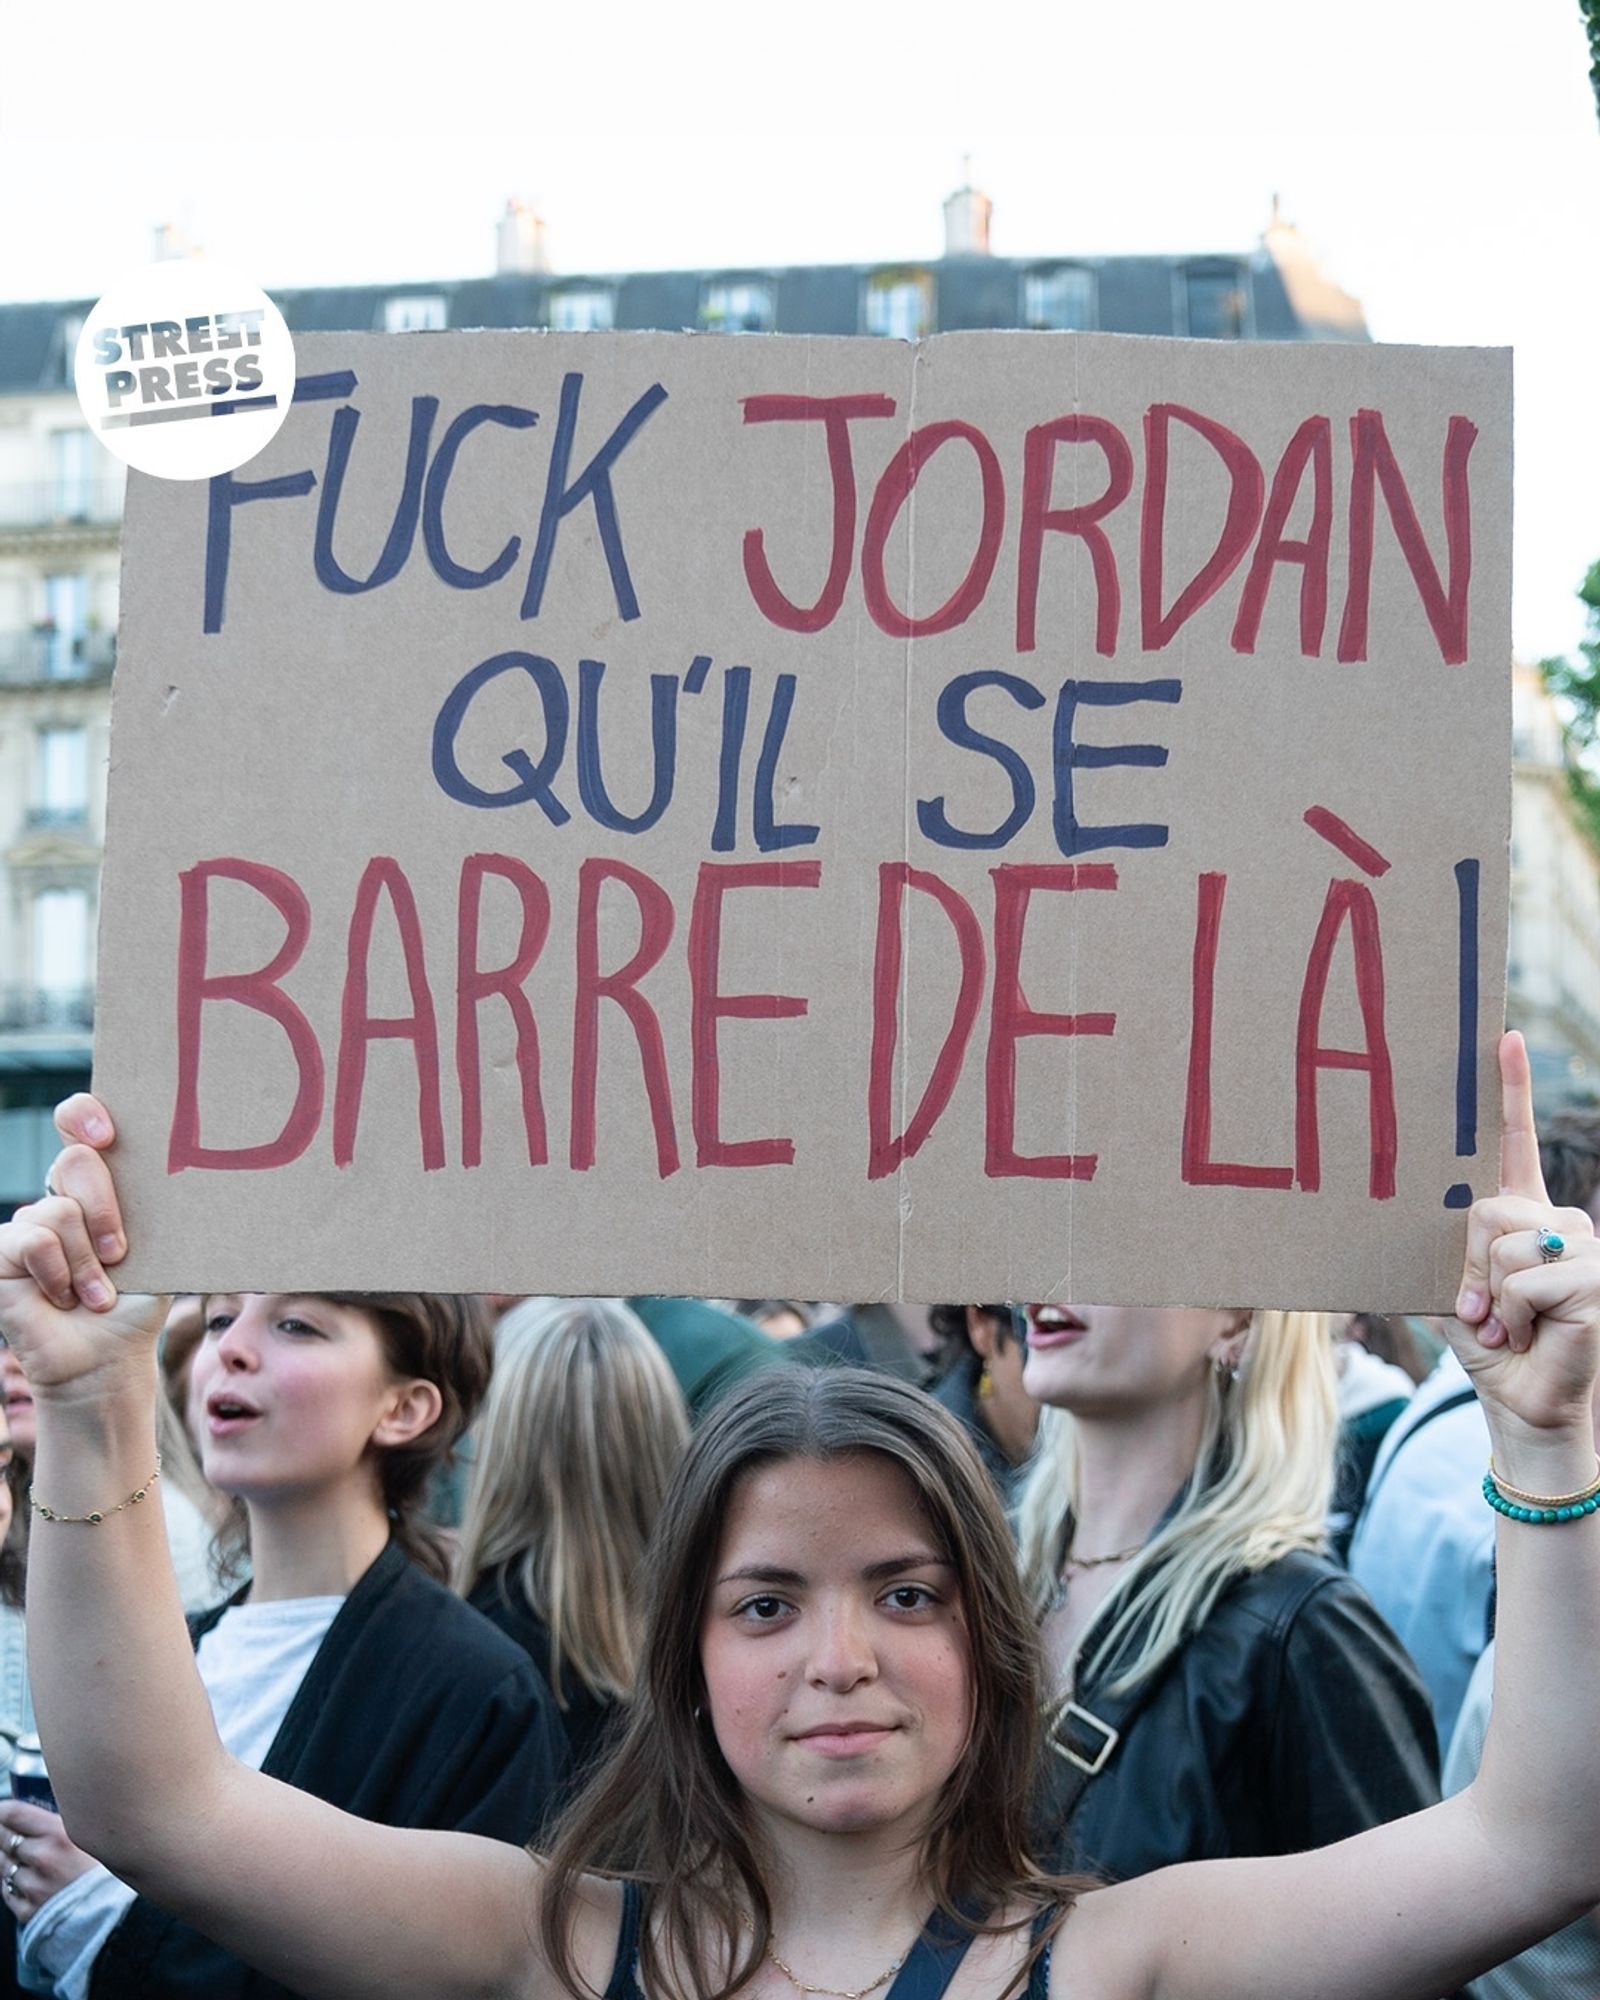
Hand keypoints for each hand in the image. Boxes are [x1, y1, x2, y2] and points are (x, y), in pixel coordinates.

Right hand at [0, 1096, 166, 1398]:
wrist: (107, 1356)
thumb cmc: (137, 1301)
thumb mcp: (161, 1250)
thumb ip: (163, 1210)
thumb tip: (208, 1173)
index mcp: (101, 1183)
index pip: (81, 1122)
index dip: (85, 1114)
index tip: (108, 1136)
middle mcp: (60, 1194)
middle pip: (75, 1160)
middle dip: (104, 1207)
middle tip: (121, 1252)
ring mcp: (28, 1222)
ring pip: (59, 1210)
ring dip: (88, 1262)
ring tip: (98, 1294)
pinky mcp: (3, 1252)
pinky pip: (32, 1240)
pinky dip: (59, 1274)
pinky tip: (66, 1298)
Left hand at [0, 1800, 97, 1925]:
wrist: (118, 1914)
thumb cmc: (108, 1872)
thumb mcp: (89, 1835)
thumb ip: (57, 1825)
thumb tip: (29, 1817)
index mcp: (59, 1834)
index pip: (13, 1814)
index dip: (2, 1811)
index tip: (1, 1811)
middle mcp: (43, 1858)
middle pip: (3, 1839)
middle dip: (3, 1834)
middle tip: (7, 1832)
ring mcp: (33, 1887)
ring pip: (2, 1865)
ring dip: (8, 1860)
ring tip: (24, 1858)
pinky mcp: (28, 1911)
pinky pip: (6, 1891)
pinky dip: (11, 1884)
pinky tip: (26, 1880)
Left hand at [1449, 1033, 1599, 1448]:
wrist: (1522, 1401)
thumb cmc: (1488, 1343)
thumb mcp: (1458, 1288)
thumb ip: (1455, 1250)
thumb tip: (1454, 1219)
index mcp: (1523, 1212)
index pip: (1518, 1141)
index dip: (1512, 1089)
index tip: (1504, 1037)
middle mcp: (1559, 1220)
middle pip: (1486, 1209)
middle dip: (1468, 1266)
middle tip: (1481, 1307)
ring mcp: (1584, 1246)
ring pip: (1503, 1245)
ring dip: (1490, 1297)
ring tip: (1509, 1324)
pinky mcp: (1596, 1278)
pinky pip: (1525, 1279)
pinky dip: (1511, 1314)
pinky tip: (1528, 1335)